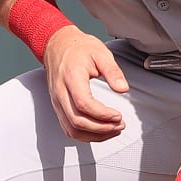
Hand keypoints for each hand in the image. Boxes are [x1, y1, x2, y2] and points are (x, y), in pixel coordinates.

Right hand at [42, 27, 129, 141]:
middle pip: (77, 121)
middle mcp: (60, 92)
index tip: (118, 115)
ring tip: (113, 130)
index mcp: (71, 77)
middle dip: (101, 128)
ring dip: (94, 135)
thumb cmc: (77, 48)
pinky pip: (68, 128)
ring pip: (71, 129)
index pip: (83, 103)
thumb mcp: (100, 53)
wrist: (58, 44)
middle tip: (119, 125)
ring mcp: (57, 101)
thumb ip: (113, 71)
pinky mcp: (58, 106)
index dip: (102, 114)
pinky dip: (85, 135)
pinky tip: (99, 131)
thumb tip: (123, 88)